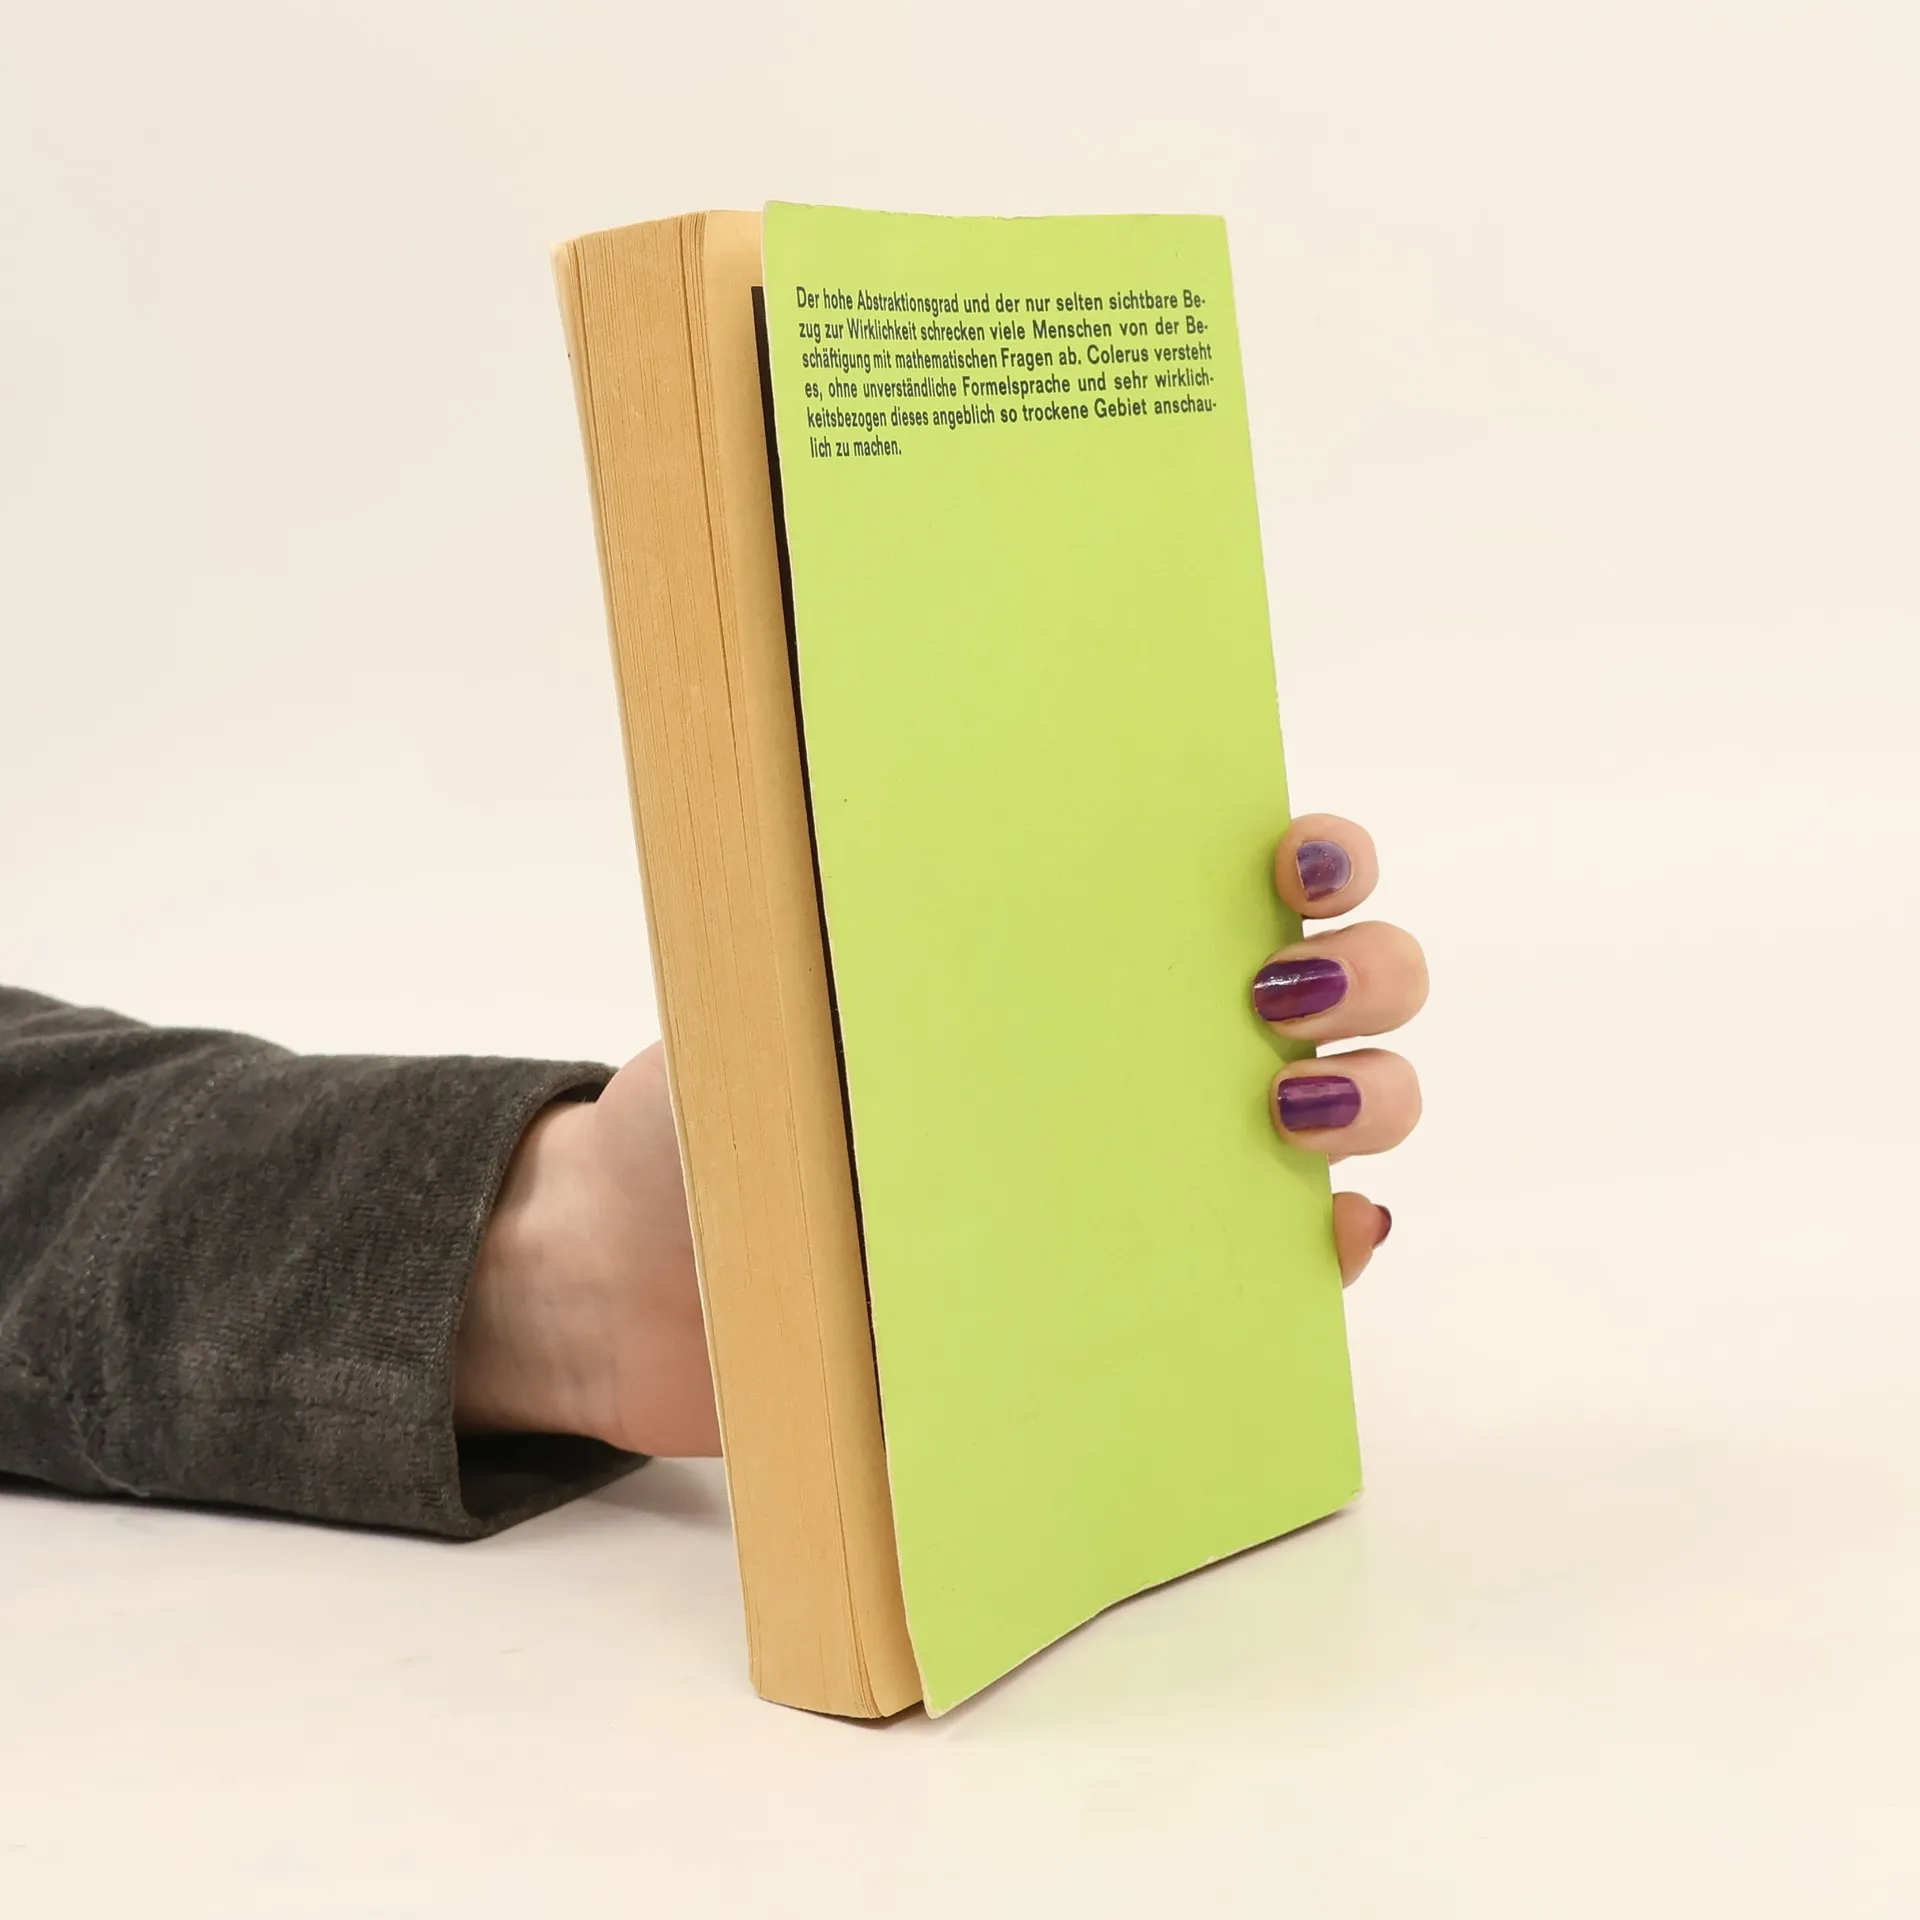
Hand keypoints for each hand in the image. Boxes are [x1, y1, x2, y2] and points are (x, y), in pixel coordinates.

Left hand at [454, 810, 1424, 1451]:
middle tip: (1282, 989)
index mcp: (1060, 953)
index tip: (1298, 859)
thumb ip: (823, 936)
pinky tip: (1322, 1234)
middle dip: (1365, 970)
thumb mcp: (752, 999)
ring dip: (1368, 1099)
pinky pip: (1287, 1264)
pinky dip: (1332, 1247)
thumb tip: (881, 848)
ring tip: (1288, 1112)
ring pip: (1346, 1115)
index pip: (1232, 872)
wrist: (646, 1288)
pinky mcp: (1144, 1291)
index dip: (1316, 855)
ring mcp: (1155, 1167)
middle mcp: (1136, 1046)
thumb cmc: (704, 1121)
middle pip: (1340, 984)